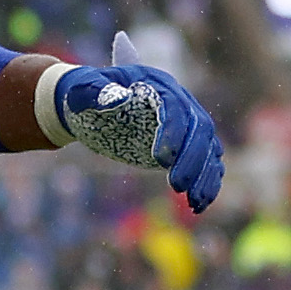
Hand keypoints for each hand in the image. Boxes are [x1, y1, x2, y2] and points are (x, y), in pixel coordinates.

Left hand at [51, 37, 221, 210]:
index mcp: (157, 84)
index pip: (174, 106)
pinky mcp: (185, 144)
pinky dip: (207, 182)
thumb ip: (93, 91)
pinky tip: (199, 205)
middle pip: (198, 128)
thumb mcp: (81, 89)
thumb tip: (114, 100)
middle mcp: (179, 101)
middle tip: (176, 187)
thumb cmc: (85, 93)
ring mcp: (186, 123)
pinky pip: (207, 162)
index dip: (172, 131)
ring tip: (194, 203)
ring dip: (204, 176)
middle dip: (192, 159)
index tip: (161, 159)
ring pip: (209, 147)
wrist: (92, 100)